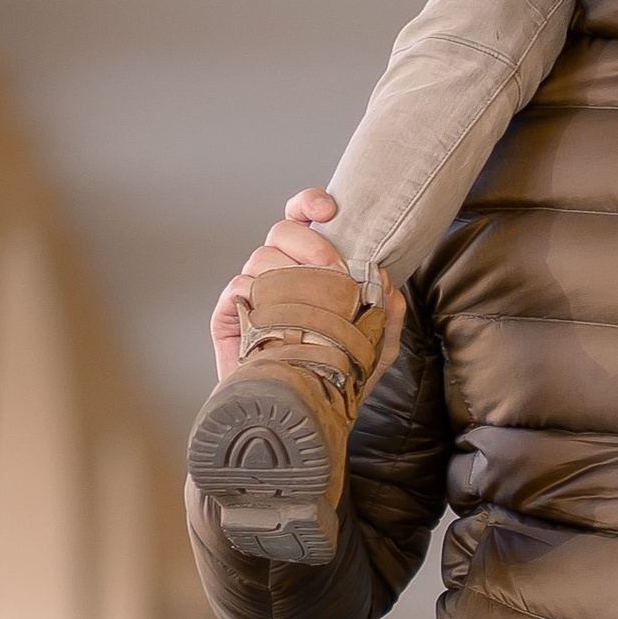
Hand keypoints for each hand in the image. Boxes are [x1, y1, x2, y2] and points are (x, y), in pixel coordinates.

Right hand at [208, 187, 404, 380]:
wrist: (303, 414)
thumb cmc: (335, 374)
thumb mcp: (376, 346)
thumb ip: (386, 313)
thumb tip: (386, 280)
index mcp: (307, 265)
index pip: (301, 219)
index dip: (309, 204)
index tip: (330, 209)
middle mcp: (278, 271)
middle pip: (281, 231)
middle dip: (310, 242)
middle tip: (334, 269)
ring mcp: (253, 291)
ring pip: (261, 257)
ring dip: (290, 272)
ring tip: (312, 302)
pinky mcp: (231, 315)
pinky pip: (238, 288)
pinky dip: (258, 294)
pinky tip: (276, 314)